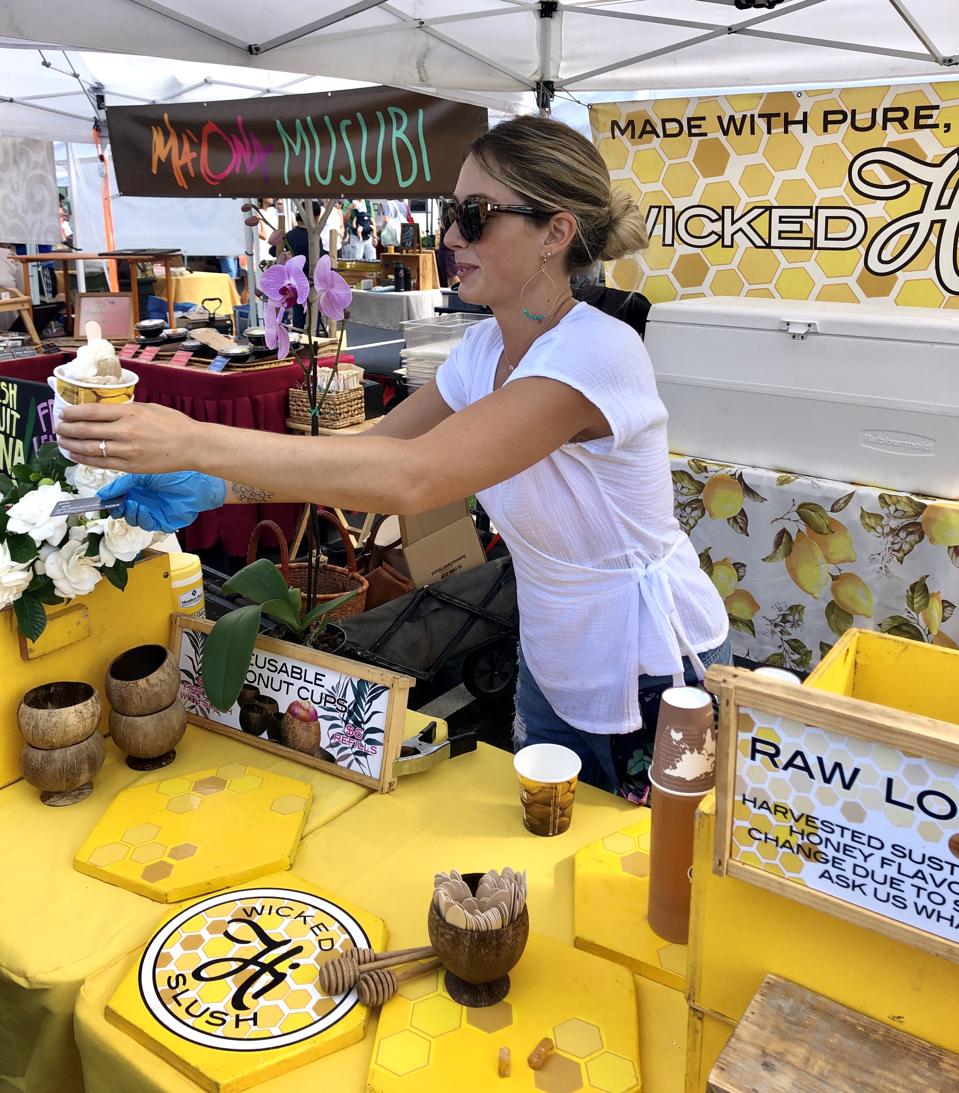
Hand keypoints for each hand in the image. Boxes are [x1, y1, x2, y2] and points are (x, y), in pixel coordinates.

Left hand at [56, 401, 199, 473]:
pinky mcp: (130, 466)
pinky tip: (76, 455)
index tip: (64, 413)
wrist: (192, 446)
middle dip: (67, 428)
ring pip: (90, 447)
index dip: (73, 413)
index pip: (91, 412)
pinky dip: (85, 458)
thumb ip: (125, 410)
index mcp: (129, 413)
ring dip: (72, 444)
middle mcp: (125, 431)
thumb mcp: (149, 408)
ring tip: (62, 442)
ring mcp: (126, 450)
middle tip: (58, 427)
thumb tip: (103, 412)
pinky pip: (101, 463)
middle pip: (86, 430)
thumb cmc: (174, 424)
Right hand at [98, 472, 226, 531]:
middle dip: (118, 509)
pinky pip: (147, 524)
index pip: (118, 498)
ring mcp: (153, 512)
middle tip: (117, 503)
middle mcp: (143, 501)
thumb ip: (123, 484)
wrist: (198, 483)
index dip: (110, 500)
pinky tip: (142, 509)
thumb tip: (103, 494)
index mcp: (137, 489)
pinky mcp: (162, 522)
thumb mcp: (144, 475)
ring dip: (130, 513)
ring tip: (132, 503)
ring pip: (133, 519)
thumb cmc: (174, 474)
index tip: (103, 499)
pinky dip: (142, 518)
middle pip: (123, 511)